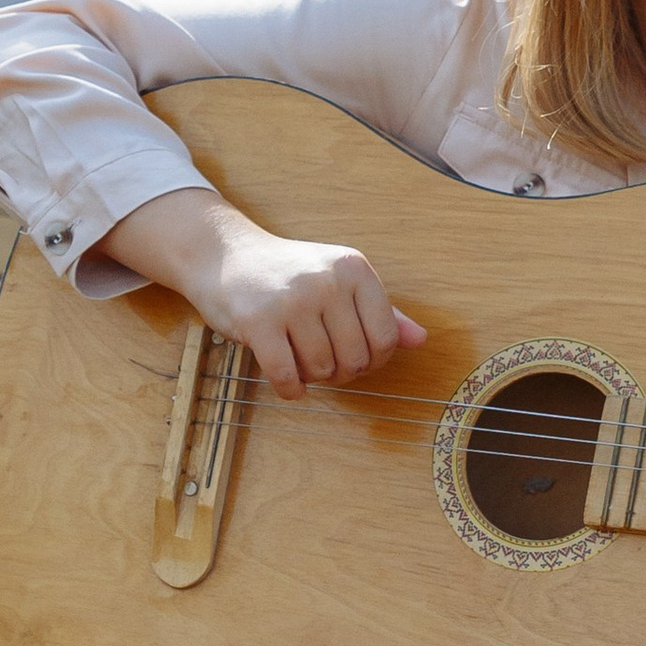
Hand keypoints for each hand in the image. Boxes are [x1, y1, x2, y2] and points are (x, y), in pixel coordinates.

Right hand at [96, 186, 424, 401]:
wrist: (225, 256)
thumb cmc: (289, 276)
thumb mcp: (339, 282)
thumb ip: (381, 312)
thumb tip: (421, 340)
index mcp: (354, 269)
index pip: (386, 339)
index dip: (372, 360)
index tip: (352, 356)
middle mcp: (327, 280)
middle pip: (356, 359)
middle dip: (341, 372)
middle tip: (321, 360)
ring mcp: (292, 300)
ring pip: (322, 370)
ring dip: (312, 378)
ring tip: (299, 358)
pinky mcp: (258, 321)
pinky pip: (287, 377)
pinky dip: (290, 390)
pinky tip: (287, 382)